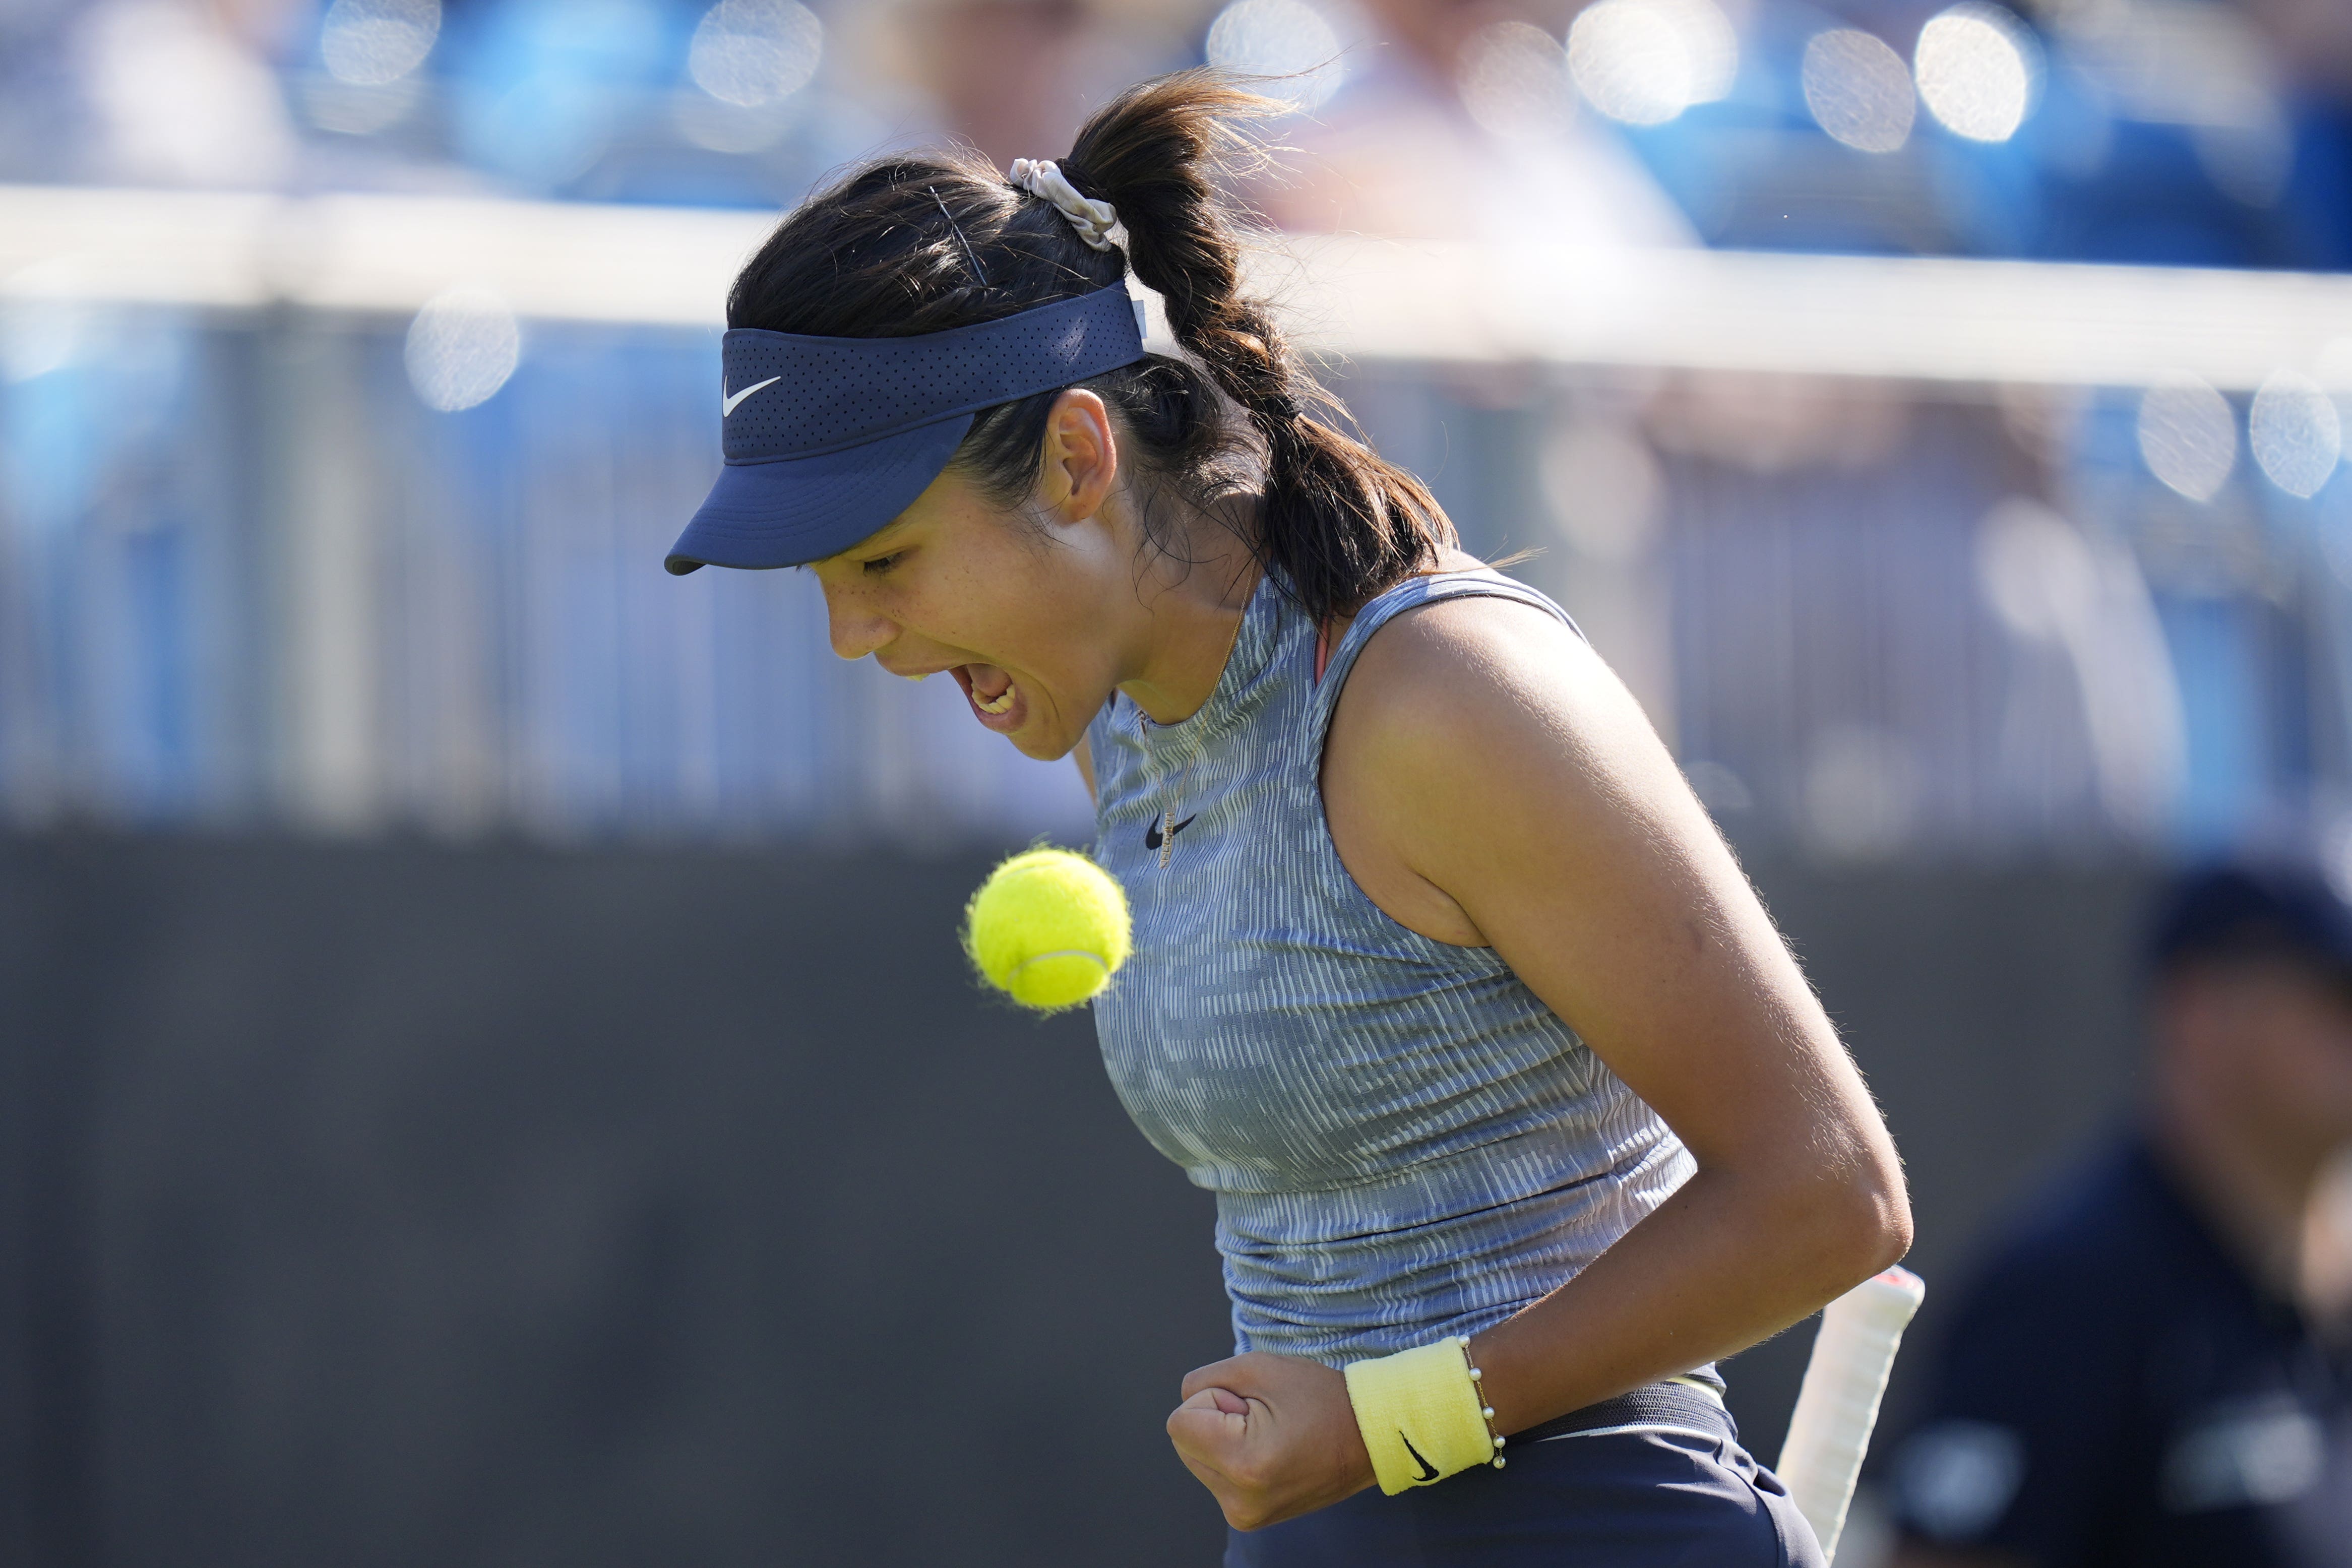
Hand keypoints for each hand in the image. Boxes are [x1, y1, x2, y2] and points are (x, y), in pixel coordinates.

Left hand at [1166, 1352, 1375, 1530]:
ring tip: (1271, 1434)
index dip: (1212, 1400)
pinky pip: (1216, 1476)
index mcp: (1243, 1463)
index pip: (1179, 1422)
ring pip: (1197, 1458)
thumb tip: (1184, 1402)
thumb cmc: (1320, 1397)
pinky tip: (1271, 1451)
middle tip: (1264, 1417)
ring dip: (1222, 1440)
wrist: (1368, 1437)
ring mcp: (1244, 1514)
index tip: (1252, 1404)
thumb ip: (1204, 1379)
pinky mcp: (1248, 1517)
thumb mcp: (1257, 1367)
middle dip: (1214, 1420)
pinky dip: (1233, 1458)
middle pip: (1183, 1442)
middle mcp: (1239, 1500)